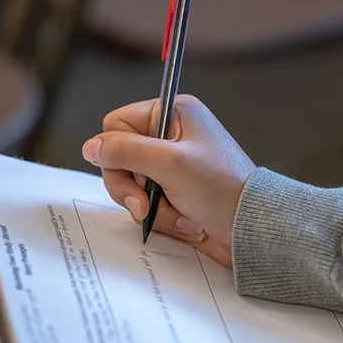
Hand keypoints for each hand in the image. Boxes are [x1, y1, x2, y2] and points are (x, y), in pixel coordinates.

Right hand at [81, 95, 255, 267]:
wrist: (252, 229)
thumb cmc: (222, 189)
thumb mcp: (169, 164)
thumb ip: (125, 151)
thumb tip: (90, 147)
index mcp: (173, 113)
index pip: (117, 124)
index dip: (117, 151)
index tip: (136, 173)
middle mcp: (171, 135)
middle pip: (119, 158)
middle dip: (134, 188)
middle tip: (148, 204)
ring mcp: (172, 166)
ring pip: (132, 186)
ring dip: (153, 207)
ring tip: (183, 216)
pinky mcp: (176, 192)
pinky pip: (149, 204)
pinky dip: (165, 218)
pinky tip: (190, 222)